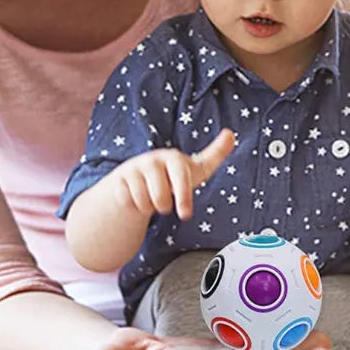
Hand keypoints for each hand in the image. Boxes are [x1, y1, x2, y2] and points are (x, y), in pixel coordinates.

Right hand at [112, 128, 234, 219]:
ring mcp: (133, 169)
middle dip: (164, 207)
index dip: (183, 197)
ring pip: (144, 203)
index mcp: (172, 157)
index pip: (180, 178)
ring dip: (149, 207)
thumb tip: (231, 134)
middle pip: (160, 199)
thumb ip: (215, 154)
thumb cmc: (171, 175)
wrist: (137, 179)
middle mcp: (151, 160)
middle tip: (165, 201)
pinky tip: (136, 197)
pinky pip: (129, 203)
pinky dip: (134, 207)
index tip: (186, 215)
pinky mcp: (118, 180)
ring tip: (151, 197)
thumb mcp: (194, 168)